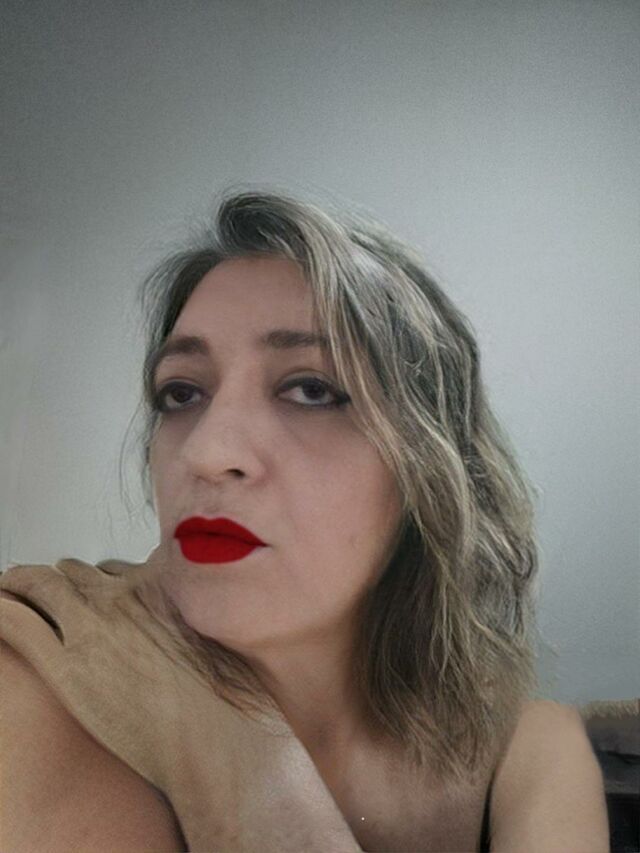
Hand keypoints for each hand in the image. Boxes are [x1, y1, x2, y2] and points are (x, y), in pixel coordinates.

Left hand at [0, 558, 360, 850]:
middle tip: (53, 593)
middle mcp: (124, 594)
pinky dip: (2, 611)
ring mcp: (91, 627)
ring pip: (41, 585)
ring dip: (27, 586)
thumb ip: (203, 605)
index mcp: (162, 582)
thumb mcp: (228, 630)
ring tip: (15, 592)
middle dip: (66, 582)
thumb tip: (197, 605)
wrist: (219, 743)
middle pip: (79, 572)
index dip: (110, 580)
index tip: (105, 591)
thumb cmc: (232, 697)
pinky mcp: (64, 666)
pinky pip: (16, 621)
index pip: (121, 565)